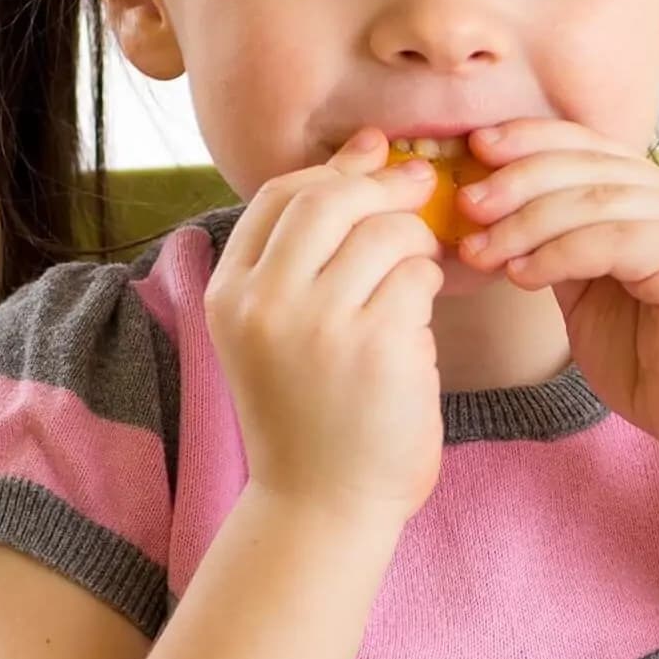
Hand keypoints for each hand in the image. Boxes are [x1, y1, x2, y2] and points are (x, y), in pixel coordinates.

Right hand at [206, 130, 447, 523]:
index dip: (337, 170)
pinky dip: (429, 285)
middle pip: (329, 200)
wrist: (320, 507)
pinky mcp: (375, 347)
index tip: (377, 162)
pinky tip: (421, 317)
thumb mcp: (278, 329)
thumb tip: (370, 151)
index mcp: (229, 294)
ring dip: (415, 243)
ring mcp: (318, 325)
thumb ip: (308, 251)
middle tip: (421, 190)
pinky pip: (418, 278)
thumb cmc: (310, 415)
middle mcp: (264, 303)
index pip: (280, 196)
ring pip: (383, 234)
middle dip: (383, 186)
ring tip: (418, 272)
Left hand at [456, 121, 658, 466]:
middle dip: (516, 179)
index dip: (531, 141)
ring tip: (479, 250)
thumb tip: (503, 213)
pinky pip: (608, 240)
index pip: (593, 148)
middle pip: (588, 165)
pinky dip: (556, 254)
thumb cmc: (658, 370)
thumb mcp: (593, 295)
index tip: (475, 148)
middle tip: (466, 204)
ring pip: (592, 199)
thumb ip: (564, 248)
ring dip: (524, 223)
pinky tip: (520, 276)